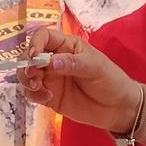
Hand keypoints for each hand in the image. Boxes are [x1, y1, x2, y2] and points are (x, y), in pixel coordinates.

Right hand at [17, 25, 141, 133]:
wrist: (119, 108)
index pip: (43, 37)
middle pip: (29, 56)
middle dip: (26, 64)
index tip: (34, 56)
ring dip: (26, 80)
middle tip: (33, 75)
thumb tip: (51, 62)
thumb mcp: (96, 68)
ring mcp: (51, 78)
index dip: (35, 44)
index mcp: (67, 46)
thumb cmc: (111, 80)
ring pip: (26, 75)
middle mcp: (55, 60)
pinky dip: (33, 95)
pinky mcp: (50, 96)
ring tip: (38, 87)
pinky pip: (32, 93)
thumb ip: (73, 64)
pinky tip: (47, 98)